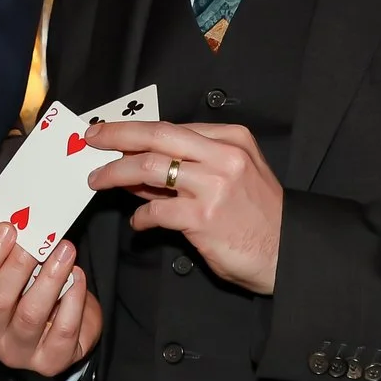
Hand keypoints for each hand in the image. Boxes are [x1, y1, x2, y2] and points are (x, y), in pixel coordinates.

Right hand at [0, 224, 101, 376]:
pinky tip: (77, 278)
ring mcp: (18, 354)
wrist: (62, 326)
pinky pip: (63, 330)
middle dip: (18, 265)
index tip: (7, 228)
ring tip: (64, 251)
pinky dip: (73, 300)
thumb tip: (20, 224)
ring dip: (50, 278)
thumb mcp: (10, 277)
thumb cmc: (29, 294)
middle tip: (39, 239)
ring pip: (31, 315)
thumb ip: (6, 256)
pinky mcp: (50, 363)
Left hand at [86, 122, 283, 293]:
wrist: (287, 253)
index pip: (173, 128)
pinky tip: (138, 223)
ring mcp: (214, 186)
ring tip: (98, 180)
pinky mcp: (203, 218)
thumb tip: (140, 165)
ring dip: (116, 173)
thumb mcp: (233, 177)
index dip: (136, 130)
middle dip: (118, 134)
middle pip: (157, 135)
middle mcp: (224, 156)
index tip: (111, 133)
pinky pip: (157, 210)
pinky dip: (141, 217)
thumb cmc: (259, 217)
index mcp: (232, 139)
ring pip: (150, 167)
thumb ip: (190, 168)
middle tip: (93, 138)